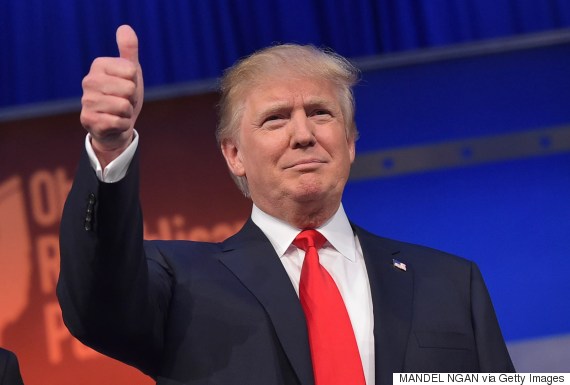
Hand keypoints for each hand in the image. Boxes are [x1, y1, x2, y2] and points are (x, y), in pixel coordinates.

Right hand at [80, 25, 143, 167]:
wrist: (115, 127)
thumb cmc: (124, 96)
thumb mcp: (131, 72)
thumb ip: (129, 50)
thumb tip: (125, 27)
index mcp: (98, 65)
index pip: (131, 71)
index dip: (135, 82)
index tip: (127, 88)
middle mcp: (88, 81)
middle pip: (129, 88)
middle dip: (132, 99)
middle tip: (123, 102)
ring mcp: (86, 101)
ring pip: (124, 106)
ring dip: (127, 113)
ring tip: (118, 113)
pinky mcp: (88, 121)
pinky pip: (119, 122)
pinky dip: (123, 125)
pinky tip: (114, 124)